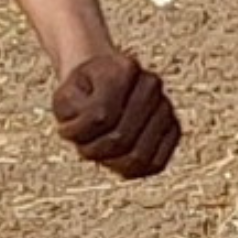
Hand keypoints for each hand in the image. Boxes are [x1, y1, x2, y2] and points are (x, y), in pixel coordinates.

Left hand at [52, 51, 179, 178]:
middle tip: (81, 144)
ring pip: (137, 156)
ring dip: (111, 160)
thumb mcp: (64, 98)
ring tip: (99, 150)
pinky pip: (154, 163)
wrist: (100, 81)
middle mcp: (151, 84)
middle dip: (93, 149)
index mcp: (124, 68)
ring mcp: (165, 106)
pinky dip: (130, 168)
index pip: (99, 117)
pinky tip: (116, 158)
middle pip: (120, 139)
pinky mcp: (173, 129)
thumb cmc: (80, 93)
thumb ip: (73, 108)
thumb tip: (100, 118)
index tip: (66, 128)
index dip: (76, 132)